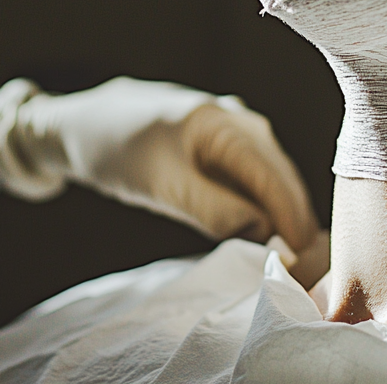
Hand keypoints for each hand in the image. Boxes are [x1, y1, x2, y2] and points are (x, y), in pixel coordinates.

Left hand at [0, 77, 317, 251]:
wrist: (74, 124)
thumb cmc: (112, 151)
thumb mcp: (163, 188)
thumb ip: (216, 211)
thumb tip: (266, 237)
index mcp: (224, 122)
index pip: (273, 178)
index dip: (294, 221)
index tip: (310, 262)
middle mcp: (236, 119)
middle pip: (280, 175)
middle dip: (296, 218)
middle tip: (312, 268)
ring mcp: (229, 126)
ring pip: (268, 175)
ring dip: (281, 212)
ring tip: (296, 255)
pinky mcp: (217, 140)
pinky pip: (250, 174)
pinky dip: (260, 202)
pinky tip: (266, 229)